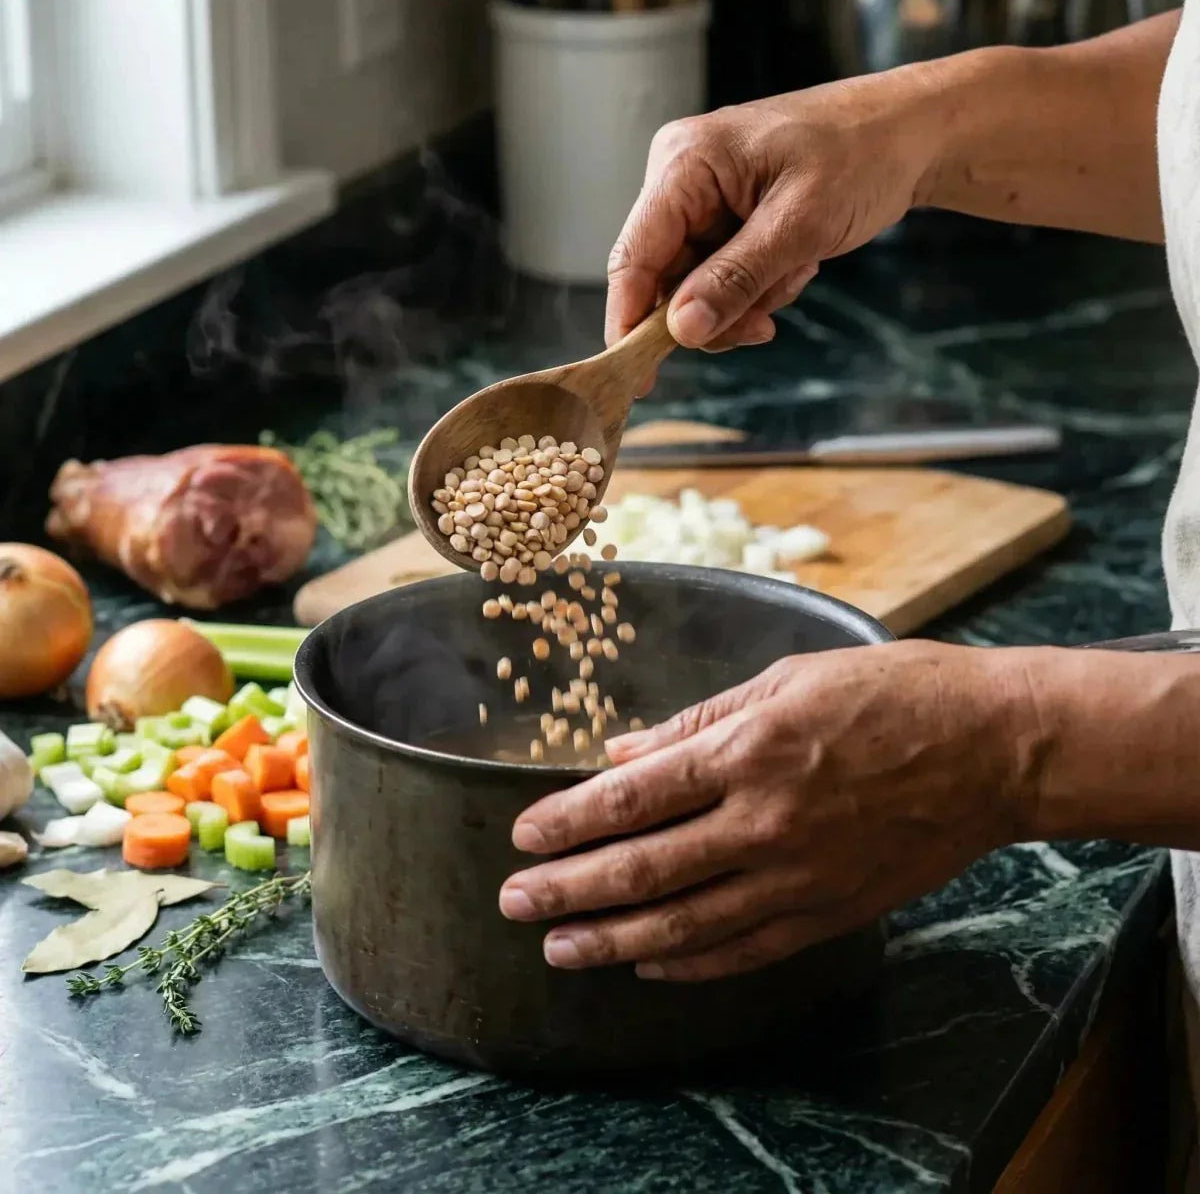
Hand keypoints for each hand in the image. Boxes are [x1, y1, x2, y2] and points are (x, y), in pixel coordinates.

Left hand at [499, 641, 1035, 980]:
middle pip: (644, 868)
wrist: (993, 747)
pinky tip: (651, 967)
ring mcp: (800, 876)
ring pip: (687, 924)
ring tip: (563, 948)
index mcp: (748, 752)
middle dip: (570, 889)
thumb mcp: (786, 681)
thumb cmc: (893, 694)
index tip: (523, 838)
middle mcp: (764, 823)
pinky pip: (748, 950)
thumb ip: (697, 723)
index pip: (633, 799)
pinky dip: (693, 965)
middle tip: (516, 902)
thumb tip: (623, 753)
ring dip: (615, 941)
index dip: (569, 822)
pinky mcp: (832, 910)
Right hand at [606, 68, 944, 353]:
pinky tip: (795, 263)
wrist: (909, 136)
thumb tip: (681, 330)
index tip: (639, 375)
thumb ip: (735, 279)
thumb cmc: (861, 156)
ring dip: (745, 300)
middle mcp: (679, 178)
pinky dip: (758, 287)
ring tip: (795, 271)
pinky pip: (720, 278)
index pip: (634, 255)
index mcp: (684, 162)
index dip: (631, 319)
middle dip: (714, 311)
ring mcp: (700, 200)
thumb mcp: (798, 225)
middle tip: (764, 324)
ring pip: (694, 289)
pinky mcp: (722, 219)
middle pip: (663, 280)